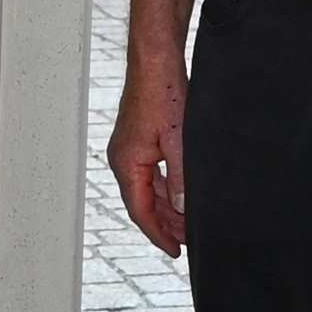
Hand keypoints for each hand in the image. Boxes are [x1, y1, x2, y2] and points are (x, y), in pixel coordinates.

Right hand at [108, 55, 189, 257]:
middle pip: (143, 204)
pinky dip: (166, 190)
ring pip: (148, 190)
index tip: (176, 251)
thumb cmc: (164, 94)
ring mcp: (129, 151)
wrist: (155, 60)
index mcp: (126, 163)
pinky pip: (150, 175)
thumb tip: (182, 210)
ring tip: (188, 224)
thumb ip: (180, 178)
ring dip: (167, 208)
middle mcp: (122, 160)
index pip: (140, 211)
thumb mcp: (178, 140)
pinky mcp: (138, 141)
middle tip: (189, 241)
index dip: (158, 234)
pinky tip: (181, 196)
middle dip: (165, 225)